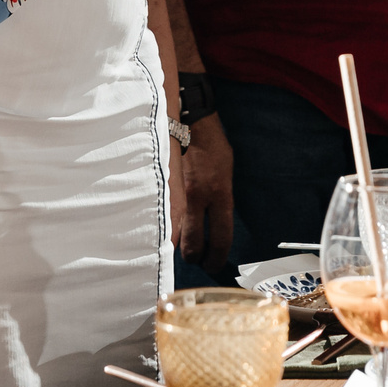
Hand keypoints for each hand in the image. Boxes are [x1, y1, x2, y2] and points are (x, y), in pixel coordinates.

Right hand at [172, 116, 234, 265]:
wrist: (189, 121)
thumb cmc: (212, 146)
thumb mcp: (226, 174)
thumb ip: (221, 200)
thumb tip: (214, 223)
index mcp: (220, 194)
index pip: (222, 237)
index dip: (218, 257)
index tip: (214, 265)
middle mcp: (198, 198)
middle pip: (193, 244)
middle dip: (194, 257)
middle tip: (195, 259)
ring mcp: (176, 194)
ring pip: (173, 235)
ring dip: (176, 245)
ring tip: (178, 247)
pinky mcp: (161, 188)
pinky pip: (160, 217)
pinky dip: (162, 227)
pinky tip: (162, 230)